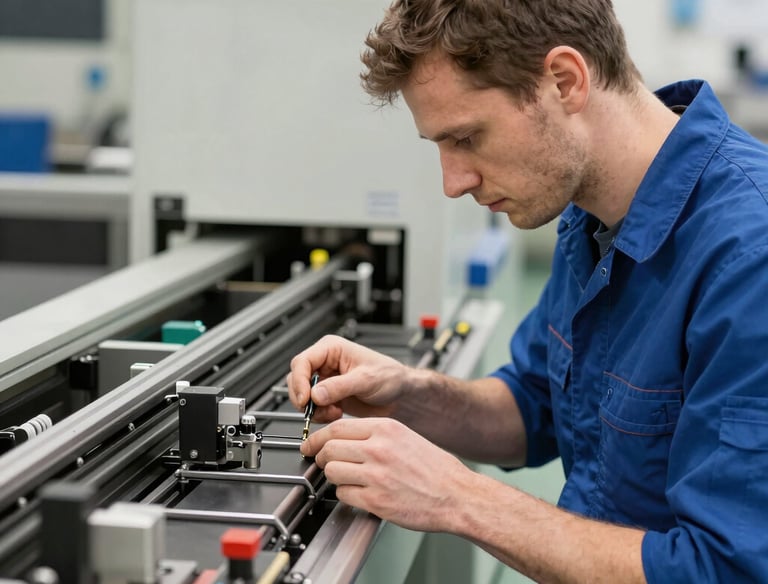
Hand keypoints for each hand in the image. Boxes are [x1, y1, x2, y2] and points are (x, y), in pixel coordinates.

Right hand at [287, 335, 408, 422]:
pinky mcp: (328, 396)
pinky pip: (312, 406)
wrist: (400, 395)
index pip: (302, 362)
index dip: (300, 381)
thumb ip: (339, 387)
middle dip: (304, 397)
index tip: (306, 399)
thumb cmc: (389, 376)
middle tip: (315, 409)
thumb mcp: (366, 379)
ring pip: (302, 394)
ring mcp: (325, 380)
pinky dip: (320, 414)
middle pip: (297, 378)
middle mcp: (325, 362)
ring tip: (333, 412)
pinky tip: (336, 413)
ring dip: (313, 408)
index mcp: (331, 348)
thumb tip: (315, 394)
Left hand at [302, 417, 470, 531]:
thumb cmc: (435, 468)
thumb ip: (375, 434)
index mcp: (386, 429)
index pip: (337, 427)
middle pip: (329, 448)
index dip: (319, 437)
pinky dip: (346, 494)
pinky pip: (344, 494)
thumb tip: (344, 438)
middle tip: (324, 462)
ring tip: (347, 478)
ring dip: (334, 477)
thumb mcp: (406, 436)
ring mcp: (376, 475)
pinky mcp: (376, 500)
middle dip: (321, 457)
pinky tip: (360, 493)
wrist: (457, 495)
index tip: (312, 443)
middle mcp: (378, 449)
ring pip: (332, 472)